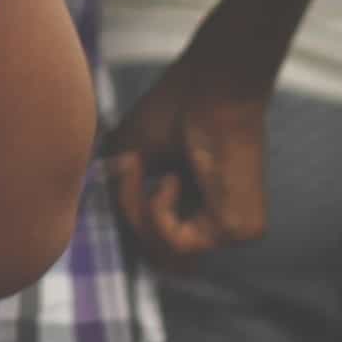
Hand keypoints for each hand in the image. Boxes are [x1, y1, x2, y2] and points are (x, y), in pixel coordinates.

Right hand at [103, 61, 271, 262]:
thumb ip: (117, 190)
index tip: (119, 175)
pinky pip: (180, 244)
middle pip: (156, 255)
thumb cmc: (176, 106)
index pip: (157, 241)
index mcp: (198, 202)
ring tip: (142, 169)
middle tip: (127, 173)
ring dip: (139, 213)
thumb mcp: (131, 152)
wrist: (210, 86)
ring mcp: (233, 228)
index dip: (128, 219)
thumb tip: (98, 221)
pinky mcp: (243, 230)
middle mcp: (217, 218)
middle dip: (128, 219)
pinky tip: (170, 179)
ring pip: (165, 254)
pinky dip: (159, 214)